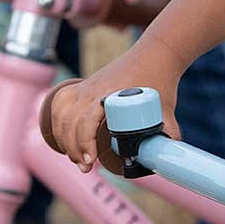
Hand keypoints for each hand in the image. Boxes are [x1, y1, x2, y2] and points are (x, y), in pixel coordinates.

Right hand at [47, 37, 184, 171]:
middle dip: (73, 148)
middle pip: (69, 122)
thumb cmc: (159, 81)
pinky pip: (60, 103)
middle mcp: (92, 90)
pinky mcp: (82, 86)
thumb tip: (166, 160)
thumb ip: (168, 136)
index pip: (86, 121)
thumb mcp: (166, 111)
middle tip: (85, 168)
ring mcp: (85, 87)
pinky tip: (60, 136)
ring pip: (61, 114)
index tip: (91, 161)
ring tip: (76, 158)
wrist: (153, 55)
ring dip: (63, 138)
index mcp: (109, 94)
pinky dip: (56, 121)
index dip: (84, 143)